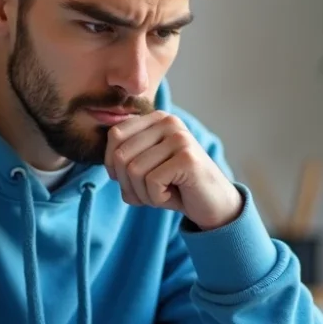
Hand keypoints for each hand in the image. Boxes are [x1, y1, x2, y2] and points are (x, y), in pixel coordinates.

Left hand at [105, 112, 242, 230]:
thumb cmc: (176, 186)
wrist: (213, 204)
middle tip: (149, 193)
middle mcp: (169, 122)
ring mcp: (180, 138)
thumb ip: (124, 160)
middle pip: (121, 155)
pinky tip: (174, 196)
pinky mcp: (188, 159)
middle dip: (128, 184)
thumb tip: (109, 165)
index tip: (131, 180)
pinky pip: (152, 182)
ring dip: (144, 194)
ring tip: (163, 193)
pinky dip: (157, 199)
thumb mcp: (145, 168)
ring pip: (134, 171)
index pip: (115, 135)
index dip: (113, 165)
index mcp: (156, 119)